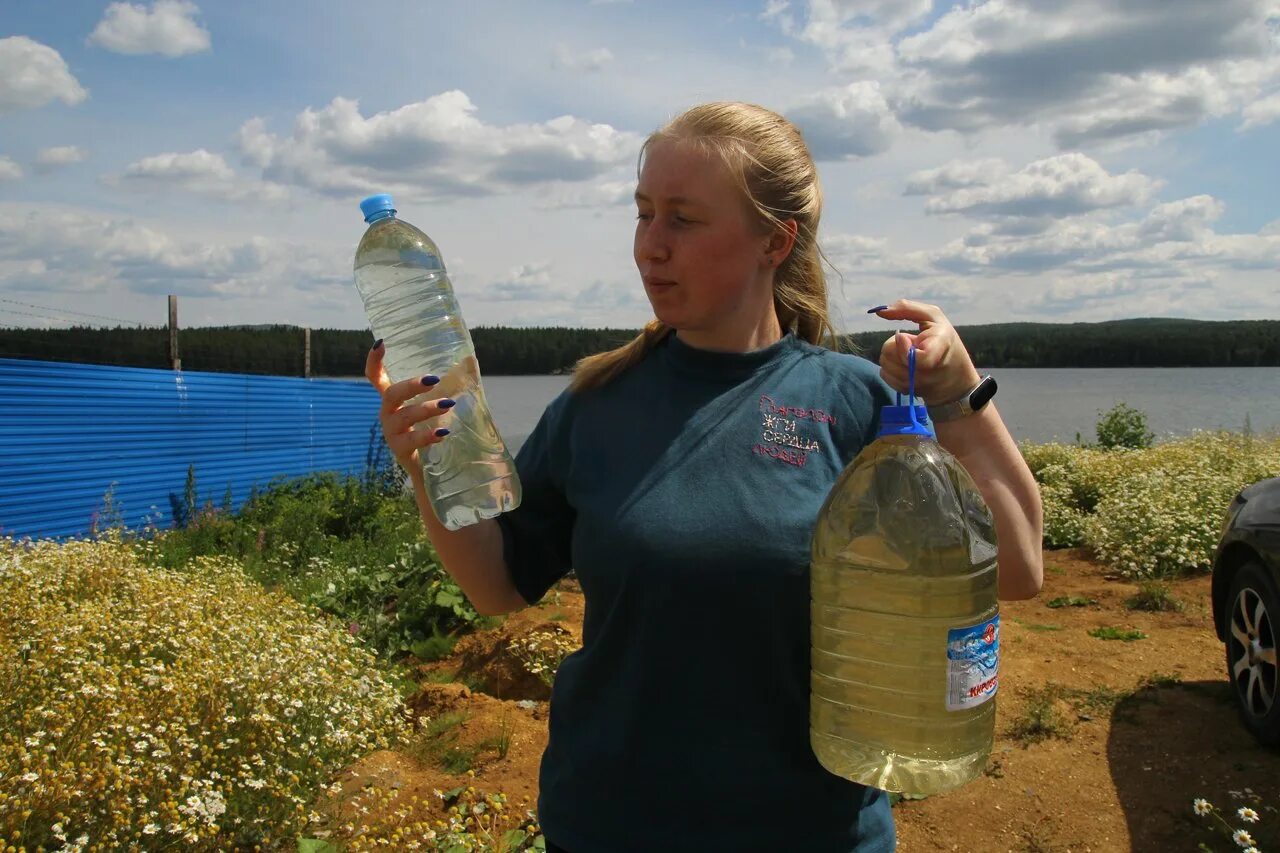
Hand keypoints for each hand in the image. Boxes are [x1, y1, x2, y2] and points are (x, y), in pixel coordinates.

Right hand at [364, 341, 453, 474]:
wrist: (429, 468)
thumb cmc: (433, 427)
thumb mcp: (438, 404)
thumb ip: (449, 384)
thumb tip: (469, 360)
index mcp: (394, 399)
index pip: (376, 377)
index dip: (374, 361)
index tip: (380, 343)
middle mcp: (388, 413)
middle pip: (391, 394)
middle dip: (411, 385)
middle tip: (434, 380)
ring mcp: (391, 432)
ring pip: (404, 416)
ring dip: (426, 409)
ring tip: (448, 404)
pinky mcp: (400, 450)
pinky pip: (411, 441)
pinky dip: (427, 435)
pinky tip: (442, 433)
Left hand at [872, 300, 981, 404]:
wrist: (955, 379)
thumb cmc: (943, 341)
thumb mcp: (933, 317)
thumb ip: (907, 308)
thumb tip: (880, 311)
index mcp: (941, 344)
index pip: (918, 357)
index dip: (904, 348)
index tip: (903, 336)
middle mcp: (928, 369)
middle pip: (889, 353)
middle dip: (894, 344)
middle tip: (911, 344)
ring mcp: (917, 383)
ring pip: (884, 364)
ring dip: (891, 355)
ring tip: (909, 354)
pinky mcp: (908, 391)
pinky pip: (885, 375)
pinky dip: (890, 368)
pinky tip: (905, 366)